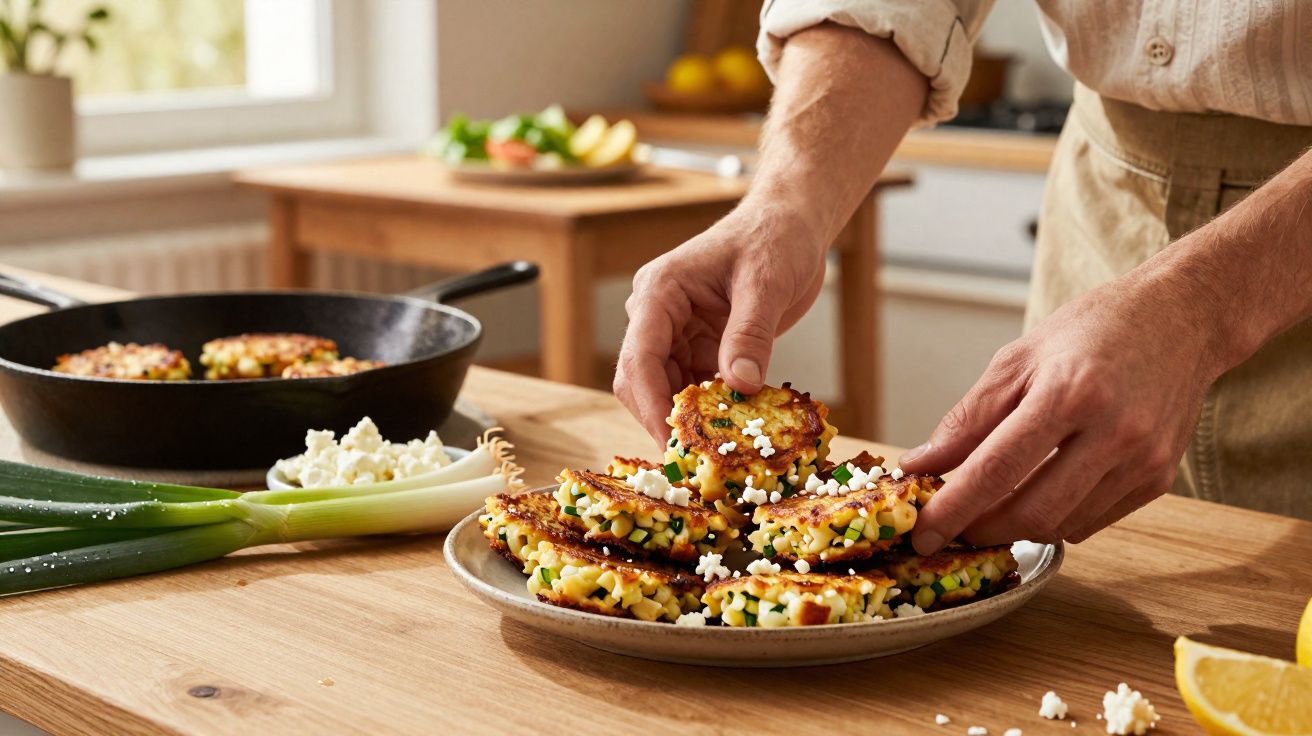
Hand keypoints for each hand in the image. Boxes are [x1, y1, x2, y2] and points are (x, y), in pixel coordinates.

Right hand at [614, 205, 826, 441]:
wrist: (792, 223)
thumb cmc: (775, 237)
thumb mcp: (766, 282)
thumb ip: (751, 334)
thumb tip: (741, 386)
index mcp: (660, 291)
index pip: (640, 356)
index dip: (651, 403)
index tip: (672, 441)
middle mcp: (658, 314)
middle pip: (641, 379)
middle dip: (662, 418)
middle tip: (694, 459)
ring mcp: (677, 332)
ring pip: (665, 389)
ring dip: (686, 419)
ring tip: (715, 452)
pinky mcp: (700, 346)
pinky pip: (694, 387)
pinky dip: (708, 410)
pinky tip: (731, 431)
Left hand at [901, 262, 1230, 551]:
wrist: (1179, 318)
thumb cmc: (1091, 331)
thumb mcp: (1017, 359)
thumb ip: (967, 418)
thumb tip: (919, 464)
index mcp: (1069, 392)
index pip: (997, 468)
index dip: (954, 508)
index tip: (922, 533)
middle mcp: (1113, 431)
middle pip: (1032, 511)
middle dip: (981, 529)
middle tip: (950, 525)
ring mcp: (1142, 460)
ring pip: (1061, 525)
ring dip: (1015, 527)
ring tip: (988, 507)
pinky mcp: (1159, 479)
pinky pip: (1090, 523)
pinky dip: (1053, 519)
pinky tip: (1038, 493)